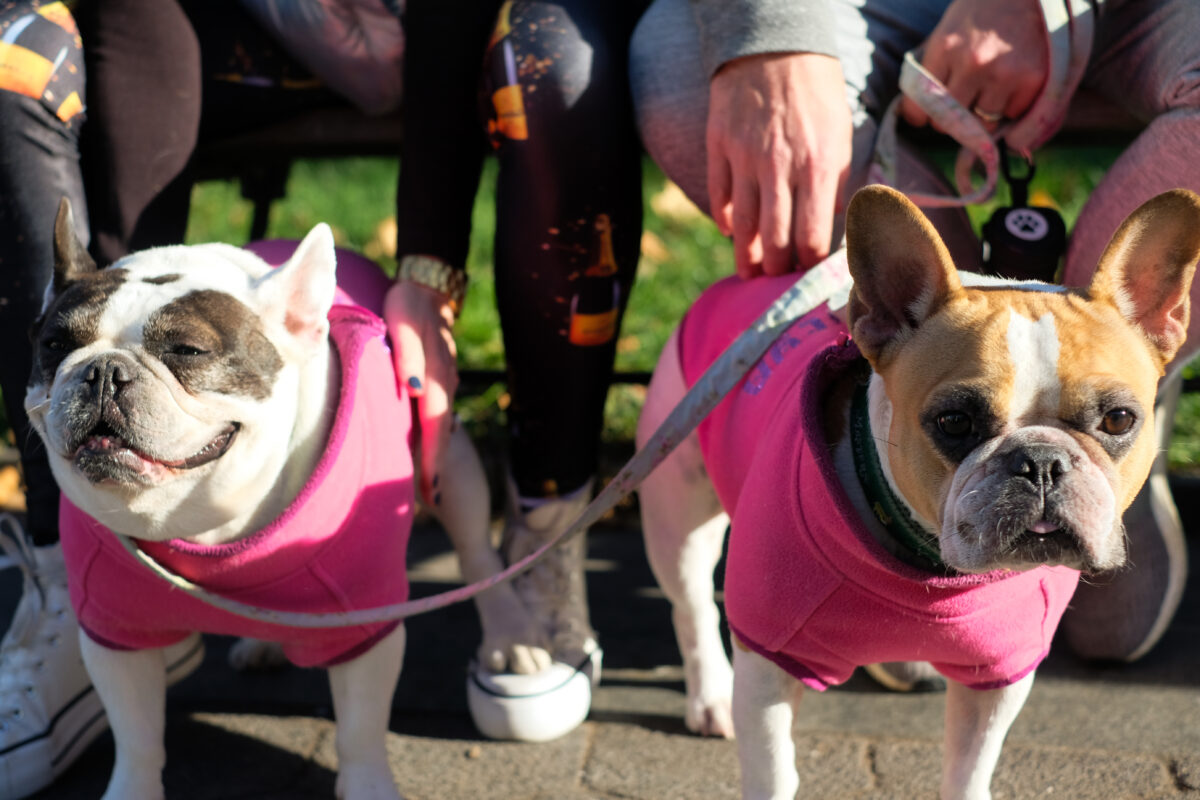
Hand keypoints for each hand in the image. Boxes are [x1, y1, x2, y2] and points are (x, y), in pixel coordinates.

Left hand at [383, 279, 458, 506]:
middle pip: (441, 434)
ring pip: (440, 425)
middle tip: (429, 501)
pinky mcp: (440, 379)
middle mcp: (445, 385)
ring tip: (426, 485)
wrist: (427, 288)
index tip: (431, 492)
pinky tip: (422, 446)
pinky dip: (432, 435)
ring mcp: (445, 383)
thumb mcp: (404, 325)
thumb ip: (409, 357)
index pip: (436, 427)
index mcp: (435, 378)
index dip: (434, 461)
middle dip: (436, 467)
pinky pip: (437, 414)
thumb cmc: (408, 307)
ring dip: (434, 454)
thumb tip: (412, 389)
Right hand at [706, 51, 851, 276]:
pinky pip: (719, 195)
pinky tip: (731, 229)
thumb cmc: (815, 94)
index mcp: (817, 166)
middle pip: (773, 238)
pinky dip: (725, 217)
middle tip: (775, 285)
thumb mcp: (839, 135)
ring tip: (748, 273)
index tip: (807, 276)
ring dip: (745, 255)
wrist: (775, 46)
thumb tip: (827, 224)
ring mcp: (744, 158)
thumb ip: (834, 181)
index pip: (811, 237)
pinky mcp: (719, 147)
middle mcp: (779, 167)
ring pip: (742, 224)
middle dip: (775, 270)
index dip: (808, 265)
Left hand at [901, 0, 1046, 131]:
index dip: (919, 116)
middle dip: (950, 121)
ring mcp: (1004, 73)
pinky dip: (1011, 106)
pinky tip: (1012, 84)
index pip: (919, 105)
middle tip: (959, 107)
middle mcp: (973, 63)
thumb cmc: (982, 12)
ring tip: (988, 93)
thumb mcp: (947, 31)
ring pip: (983, 124)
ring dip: (983, 116)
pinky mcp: (1033, 80)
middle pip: (949, 123)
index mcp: (945, 49)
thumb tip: (918, 111)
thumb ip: (934, 69)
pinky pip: (1013, 114)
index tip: (923, 116)